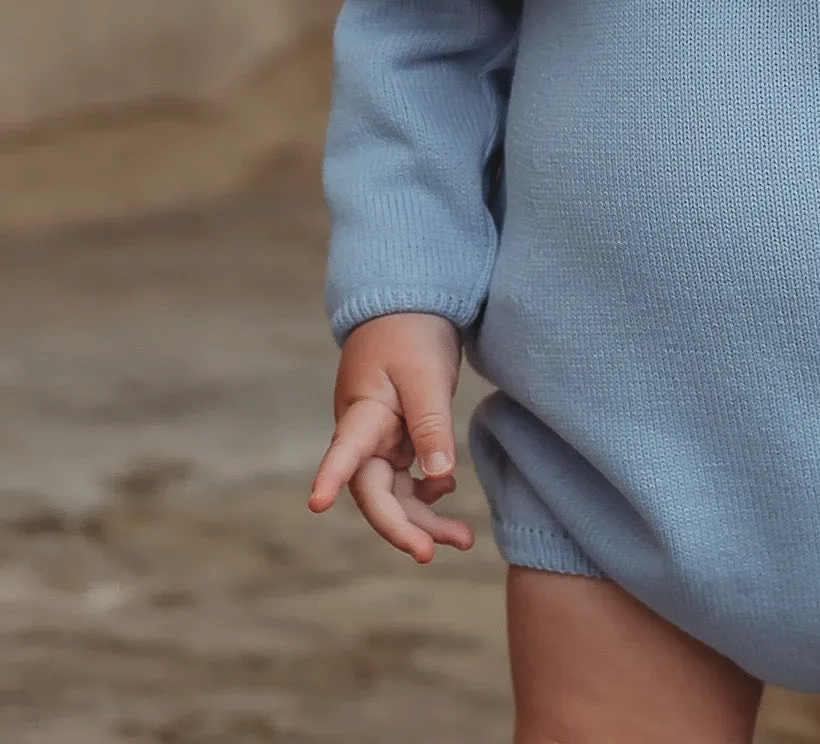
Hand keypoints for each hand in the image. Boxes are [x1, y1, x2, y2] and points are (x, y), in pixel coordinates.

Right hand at [308, 310, 473, 563]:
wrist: (411, 305)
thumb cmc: (412, 333)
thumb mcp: (426, 376)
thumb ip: (432, 426)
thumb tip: (440, 479)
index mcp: (362, 415)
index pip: (344, 452)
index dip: (332, 478)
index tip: (317, 502)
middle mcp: (365, 436)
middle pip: (375, 493)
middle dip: (402, 526)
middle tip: (430, 553)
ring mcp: (381, 440)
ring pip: (396, 494)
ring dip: (423, 518)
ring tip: (462, 540)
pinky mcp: (398, 438)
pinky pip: (409, 479)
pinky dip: (428, 492)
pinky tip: (447, 491)